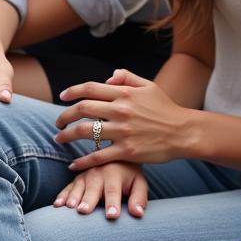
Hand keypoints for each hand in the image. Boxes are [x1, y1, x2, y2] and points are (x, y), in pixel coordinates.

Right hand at [53, 161, 147, 218]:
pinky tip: (57, 205)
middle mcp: (99, 172)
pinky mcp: (76, 179)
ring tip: (70, 207)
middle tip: (84, 210)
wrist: (117, 156)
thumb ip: (139, 198)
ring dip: (73, 196)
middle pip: (94, 188)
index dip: (113, 203)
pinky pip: (67, 187)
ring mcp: (86, 175)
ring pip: (78, 187)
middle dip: (89, 199)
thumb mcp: (139, 183)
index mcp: (116, 174)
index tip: (112, 216)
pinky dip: (62, 195)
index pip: (114, 190)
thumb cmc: (129, 177)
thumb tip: (138, 214)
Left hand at [54, 68, 193, 168]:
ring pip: (84, 132)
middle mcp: (121, 111)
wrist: (182, 132)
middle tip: (58, 122)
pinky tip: (73, 164)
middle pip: (82, 110)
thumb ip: (127, 77)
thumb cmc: (165, 108)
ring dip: (66, 135)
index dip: (72, 91)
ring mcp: (122, 132)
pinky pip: (96, 157)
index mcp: (125, 93)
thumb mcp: (149, 86)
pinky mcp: (126, 152)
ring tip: (60, 138)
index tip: (63, 97)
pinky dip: (81, 161)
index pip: (90, 88)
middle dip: (64, 116)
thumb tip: (108, 76)